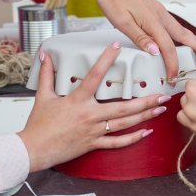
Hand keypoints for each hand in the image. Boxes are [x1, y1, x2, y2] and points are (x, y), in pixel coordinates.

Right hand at [18, 42, 169, 170]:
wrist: (34, 149)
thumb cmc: (38, 125)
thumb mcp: (42, 96)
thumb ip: (47, 75)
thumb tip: (45, 56)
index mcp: (77, 100)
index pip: (94, 76)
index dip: (106, 60)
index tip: (117, 47)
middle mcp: (89, 115)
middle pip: (122, 107)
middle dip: (144, 100)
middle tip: (161, 94)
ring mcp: (94, 131)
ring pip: (124, 123)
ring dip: (144, 116)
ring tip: (159, 109)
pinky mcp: (94, 144)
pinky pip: (117, 142)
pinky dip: (132, 138)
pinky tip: (145, 132)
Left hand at [87, 0, 195, 80]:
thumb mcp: (122, 21)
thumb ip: (140, 37)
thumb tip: (157, 52)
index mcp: (153, 21)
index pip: (168, 48)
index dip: (173, 64)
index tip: (174, 78)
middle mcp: (160, 15)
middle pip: (184, 36)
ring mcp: (159, 10)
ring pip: (180, 29)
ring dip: (194, 40)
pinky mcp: (154, 7)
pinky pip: (173, 23)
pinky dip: (182, 32)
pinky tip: (182, 35)